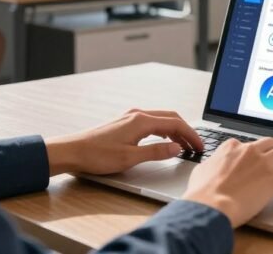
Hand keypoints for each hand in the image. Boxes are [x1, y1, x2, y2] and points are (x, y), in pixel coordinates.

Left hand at [45, 109, 202, 175]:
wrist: (72, 151)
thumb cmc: (97, 155)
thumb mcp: (130, 158)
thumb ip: (156, 152)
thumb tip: (177, 148)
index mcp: (141, 121)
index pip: (175, 124)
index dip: (191, 135)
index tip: (200, 146)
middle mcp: (137, 114)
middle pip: (170, 118)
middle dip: (186, 131)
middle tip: (196, 146)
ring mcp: (130, 117)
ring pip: (161, 120)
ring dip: (175, 131)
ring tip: (184, 145)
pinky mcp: (125, 123)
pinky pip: (152, 122)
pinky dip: (164, 130)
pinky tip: (164, 141)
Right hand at [183, 137, 272, 226]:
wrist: (210, 205)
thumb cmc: (202, 193)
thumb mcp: (201, 170)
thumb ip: (212, 164)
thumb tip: (212, 166)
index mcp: (231, 147)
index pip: (249, 144)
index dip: (255, 153)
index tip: (258, 160)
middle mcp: (249, 150)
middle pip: (270, 143)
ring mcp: (262, 162)